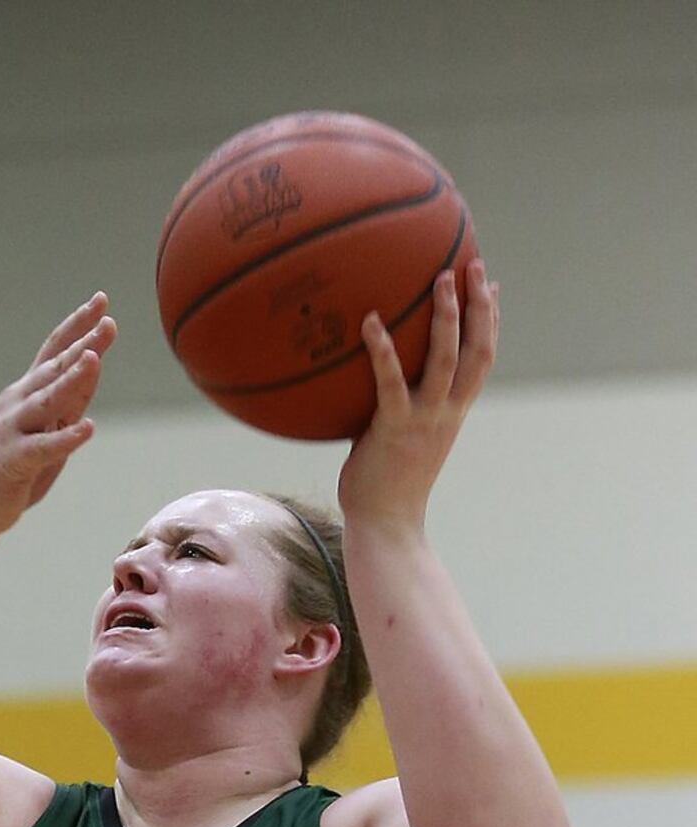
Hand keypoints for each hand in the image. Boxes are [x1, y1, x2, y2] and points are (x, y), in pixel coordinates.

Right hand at [0, 294, 115, 543]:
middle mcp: (18, 404)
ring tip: (94, 359)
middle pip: (53, 368)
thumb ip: (72, 399)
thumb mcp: (50, 427)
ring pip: (46, 401)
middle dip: (81, 344)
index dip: (77, 325)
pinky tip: (88, 429)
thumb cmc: (15, 466)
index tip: (101, 300)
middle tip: (108, 323)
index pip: (54, 351)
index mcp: (27, 392)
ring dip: (71, 380)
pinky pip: (43, 448)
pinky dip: (65, 438)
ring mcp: (13, 430)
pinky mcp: (13, 461)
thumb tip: (96, 363)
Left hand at [337, 261, 496, 533]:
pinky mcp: (393, 428)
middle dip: (480, 306)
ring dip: (447, 315)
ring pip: (446, 358)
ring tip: (442, 277)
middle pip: (477, 350)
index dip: (492, 322)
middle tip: (473, 264)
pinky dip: (383, 349)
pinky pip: (390, 381)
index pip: (483, 359)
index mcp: (454, 413)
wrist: (385, 525)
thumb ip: (402, 407)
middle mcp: (447, 411)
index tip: (492, 287)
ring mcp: (424, 419)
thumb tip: (381, 385)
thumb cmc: (386, 483)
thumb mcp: (405, 439)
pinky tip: (370, 320)